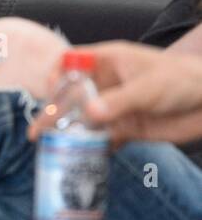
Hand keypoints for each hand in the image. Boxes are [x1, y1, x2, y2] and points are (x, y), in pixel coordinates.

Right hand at [28, 41, 201, 146]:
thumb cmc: (182, 79)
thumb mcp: (149, 87)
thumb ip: (120, 101)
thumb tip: (90, 114)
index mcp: (106, 61)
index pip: (70, 62)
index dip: (56, 75)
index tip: (51, 92)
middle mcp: (104, 83)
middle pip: (70, 95)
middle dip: (53, 112)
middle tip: (38, 131)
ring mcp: (114, 107)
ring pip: (82, 120)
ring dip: (68, 133)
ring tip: (50, 147)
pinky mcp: (125, 128)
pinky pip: (101, 139)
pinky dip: (90, 149)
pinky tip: (80, 158)